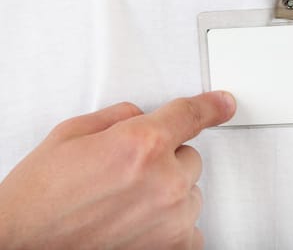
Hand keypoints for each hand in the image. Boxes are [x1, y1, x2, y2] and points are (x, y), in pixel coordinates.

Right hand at [0, 91, 235, 248]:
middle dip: (164, 160)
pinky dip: (170, 223)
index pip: (191, 114)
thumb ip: (119, 118)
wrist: (22, 245)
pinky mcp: (173, 247)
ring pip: (188, 190)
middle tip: (127, 174)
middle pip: (189, 156)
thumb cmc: (40, 198)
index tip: (224, 104)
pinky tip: (139, 223)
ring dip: (167, 192)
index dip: (211, 106)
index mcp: (142, 144)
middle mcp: (164, 181)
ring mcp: (172, 218)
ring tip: (124, 203)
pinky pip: (189, 224)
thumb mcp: (72, 134)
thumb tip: (142, 116)